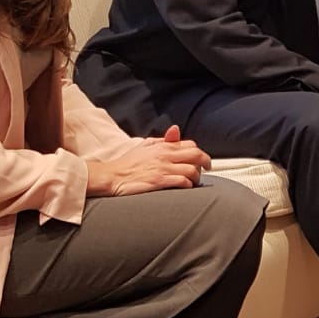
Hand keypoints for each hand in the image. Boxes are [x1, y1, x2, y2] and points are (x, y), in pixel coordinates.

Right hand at [87, 124, 209, 195]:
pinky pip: (182, 182)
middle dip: (206, 162)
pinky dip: (188, 185)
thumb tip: (176, 129)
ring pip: (192, 170)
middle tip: (207, 169)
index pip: (191, 145)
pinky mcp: (159, 181)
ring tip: (194, 181)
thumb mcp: (144, 145)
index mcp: (163, 146)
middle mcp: (165, 156)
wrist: (111, 176)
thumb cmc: (127, 164)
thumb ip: (163, 139)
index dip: (199, 153)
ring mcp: (162, 168)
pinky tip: (185, 187)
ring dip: (197, 177)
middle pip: (196, 155)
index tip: (200, 160)